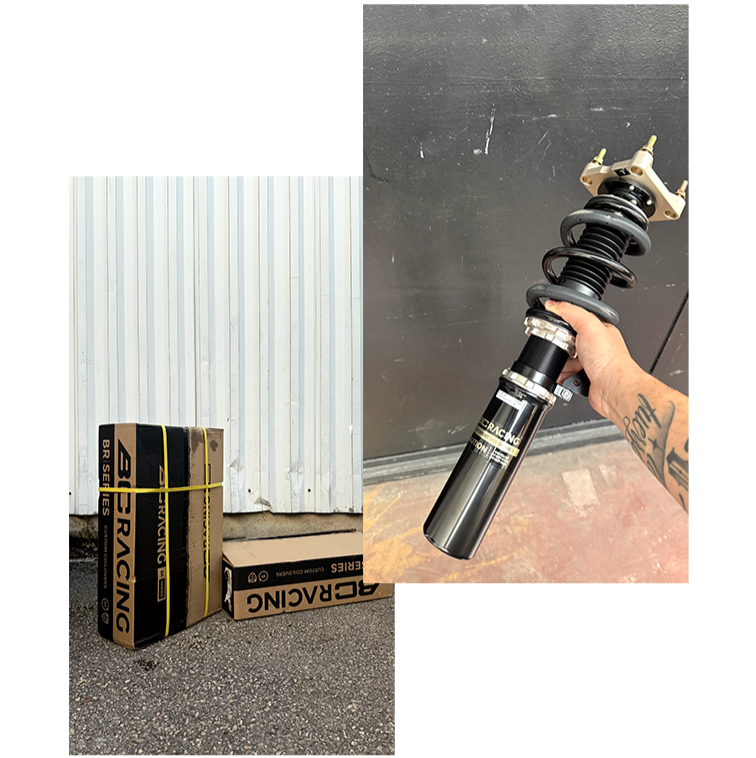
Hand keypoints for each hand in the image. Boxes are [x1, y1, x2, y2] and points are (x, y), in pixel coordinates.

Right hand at [544, 300, 640, 420]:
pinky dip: (562, 377)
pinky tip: (564, 376)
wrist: (613, 387)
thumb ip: (571, 312)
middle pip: (568, 342)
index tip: (552, 323)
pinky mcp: (585, 378)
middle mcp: (596, 346)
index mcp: (599, 330)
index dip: (563, 321)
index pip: (577, 320)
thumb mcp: (588, 325)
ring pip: (566, 360)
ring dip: (560, 364)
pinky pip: (566, 375)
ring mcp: (590, 363)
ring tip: (562, 364)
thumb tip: (553, 304)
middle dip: (559, 346)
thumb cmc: (609, 358)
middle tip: (559, 347)